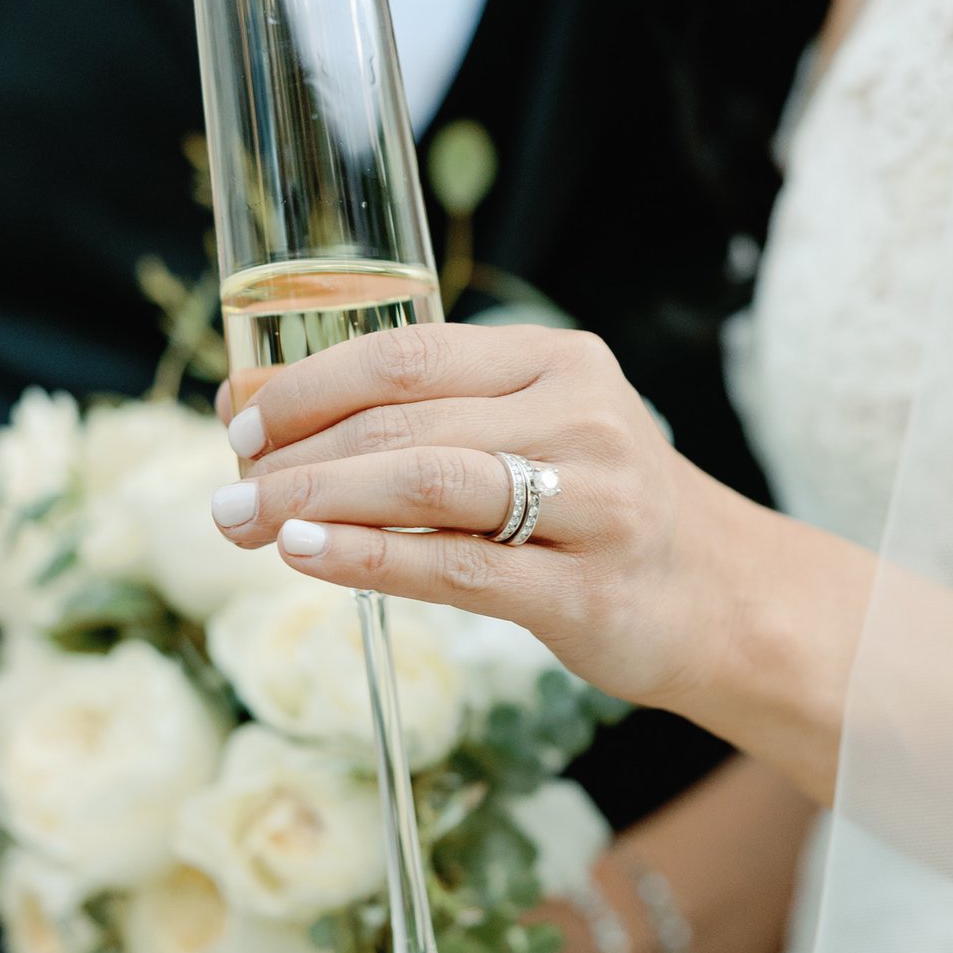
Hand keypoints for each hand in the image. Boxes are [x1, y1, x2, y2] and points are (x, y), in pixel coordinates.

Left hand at [210, 323, 741, 723]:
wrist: (727, 599)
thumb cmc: (601, 513)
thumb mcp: (534, 435)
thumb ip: (422, 419)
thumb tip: (251, 408)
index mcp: (558, 361)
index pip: (407, 353)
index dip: (308, 384)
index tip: (239, 419)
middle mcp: (579, 417)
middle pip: (404, 417)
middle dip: (294, 452)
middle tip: (225, 489)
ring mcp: (590, 503)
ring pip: (424, 481)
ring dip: (315, 499)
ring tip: (243, 521)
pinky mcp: (585, 589)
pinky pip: (454, 568)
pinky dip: (367, 557)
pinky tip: (306, 555)